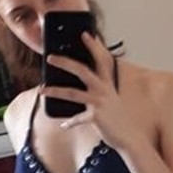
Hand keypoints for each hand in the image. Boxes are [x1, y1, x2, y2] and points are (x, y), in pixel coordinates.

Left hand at [43, 33, 144, 151]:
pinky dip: (70, 122)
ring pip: (73, 93)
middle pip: (82, 70)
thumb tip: (81, 83)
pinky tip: (64, 125)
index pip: (102, 59)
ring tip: (42, 90)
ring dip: (55, 91)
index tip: (85, 34)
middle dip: (65, 62)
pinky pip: (77, 118)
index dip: (94, 46)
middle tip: (50, 57)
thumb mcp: (109, 99)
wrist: (129, 138)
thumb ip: (98, 89)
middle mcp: (103, 90)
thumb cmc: (117, 118)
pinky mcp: (96, 117)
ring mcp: (99, 103)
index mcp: (107, 83)